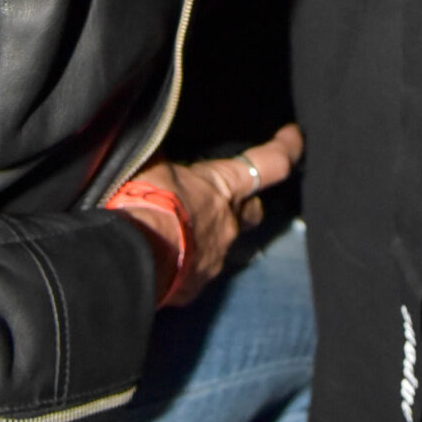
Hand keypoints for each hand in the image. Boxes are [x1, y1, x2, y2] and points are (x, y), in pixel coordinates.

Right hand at [115, 122, 302, 307]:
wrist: (126, 253)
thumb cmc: (143, 200)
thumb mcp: (152, 159)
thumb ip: (163, 148)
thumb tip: (156, 135)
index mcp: (224, 186)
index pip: (271, 163)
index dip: (286, 148)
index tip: (295, 136)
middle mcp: (228, 224)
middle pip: (253, 212)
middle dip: (245, 205)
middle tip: (227, 198)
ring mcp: (215, 258)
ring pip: (221, 245)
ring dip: (203, 235)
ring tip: (173, 228)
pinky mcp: (195, 286)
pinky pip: (195, 271)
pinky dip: (182, 262)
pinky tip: (162, 255)